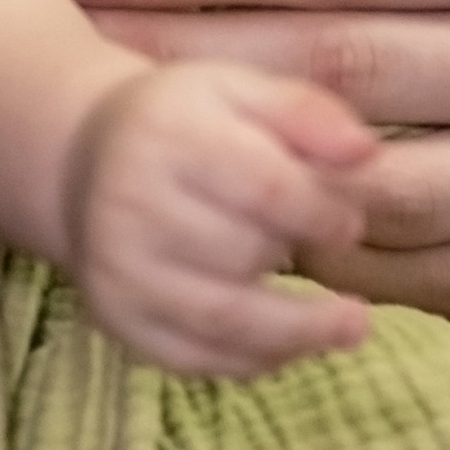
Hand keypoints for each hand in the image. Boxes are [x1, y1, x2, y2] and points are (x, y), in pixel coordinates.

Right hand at [63, 60, 376, 380]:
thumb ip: (306, 112)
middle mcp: (130, 205)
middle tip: (334, 251)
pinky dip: (252, 361)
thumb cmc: (184, 123)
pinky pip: (194, 358)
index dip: (320, 213)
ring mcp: (118, 271)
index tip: (351, 222)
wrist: (84, 160)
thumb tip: (366, 153)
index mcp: (167, 135)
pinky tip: (291, 346)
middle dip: (301, 256)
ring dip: (298, 333)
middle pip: (242, 253)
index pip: (263, 187)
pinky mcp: (117, 319)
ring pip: (221, 319)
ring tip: (351, 327)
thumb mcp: (240, 89)